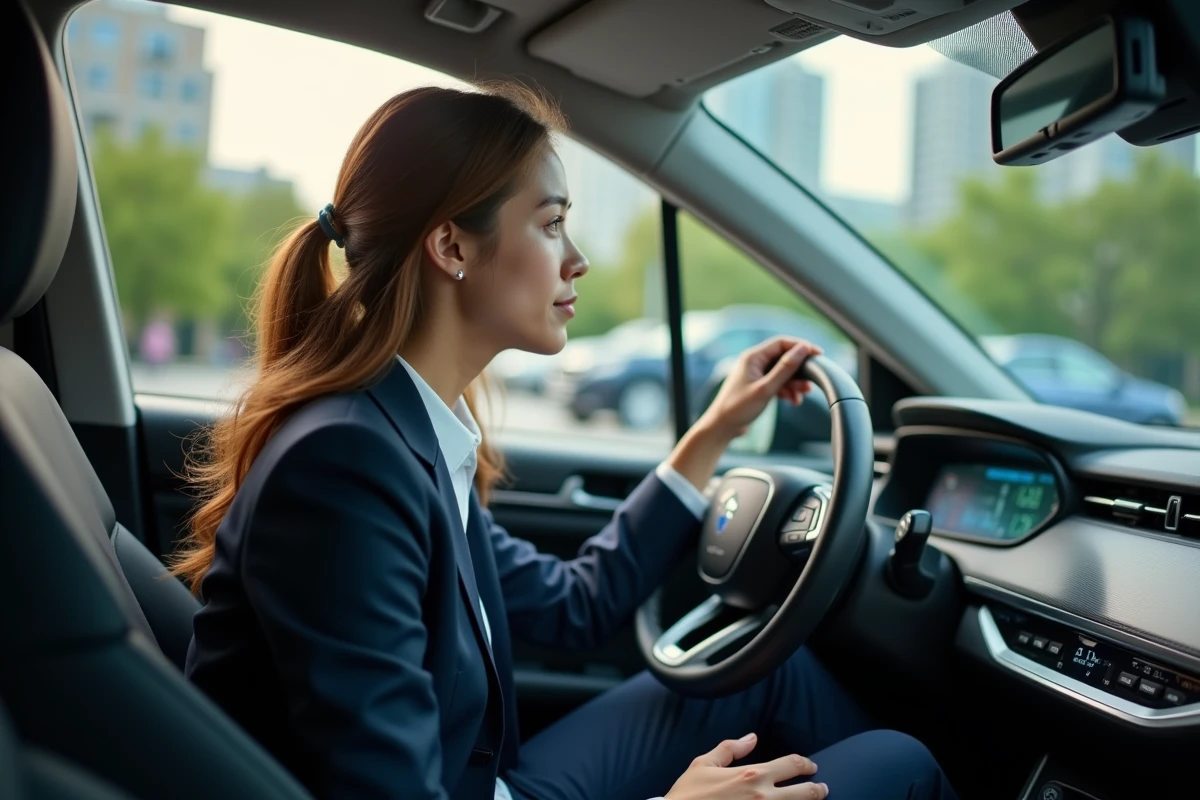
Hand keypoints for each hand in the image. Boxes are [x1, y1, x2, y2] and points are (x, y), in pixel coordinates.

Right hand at [664, 733, 827, 799]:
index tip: (811, 767)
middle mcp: (764, 797)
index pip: (791, 765)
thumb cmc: (687, 796)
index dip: (806, 764)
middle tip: (822, 788)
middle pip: (805, 793)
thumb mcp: (703, 764)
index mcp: (752, 775)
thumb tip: (750, 737)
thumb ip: (730, 749)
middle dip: (818, 789)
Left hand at [700, 337, 822, 439]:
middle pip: (784, 358)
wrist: (722, 427)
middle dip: (799, 370)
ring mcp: (756, 374)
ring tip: (803, 395)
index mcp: (753, 357)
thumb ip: (785, 368)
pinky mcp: (758, 386)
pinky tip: (793, 401)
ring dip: (794, 383)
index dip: (801, 347)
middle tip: (811, 382)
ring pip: (782, 372)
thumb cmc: (739, 407)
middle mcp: (754, 362)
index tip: (818, 355)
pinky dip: (787, 390)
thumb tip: (803, 349)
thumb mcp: (766, 388)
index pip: (781, 343)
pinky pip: (777, 382)